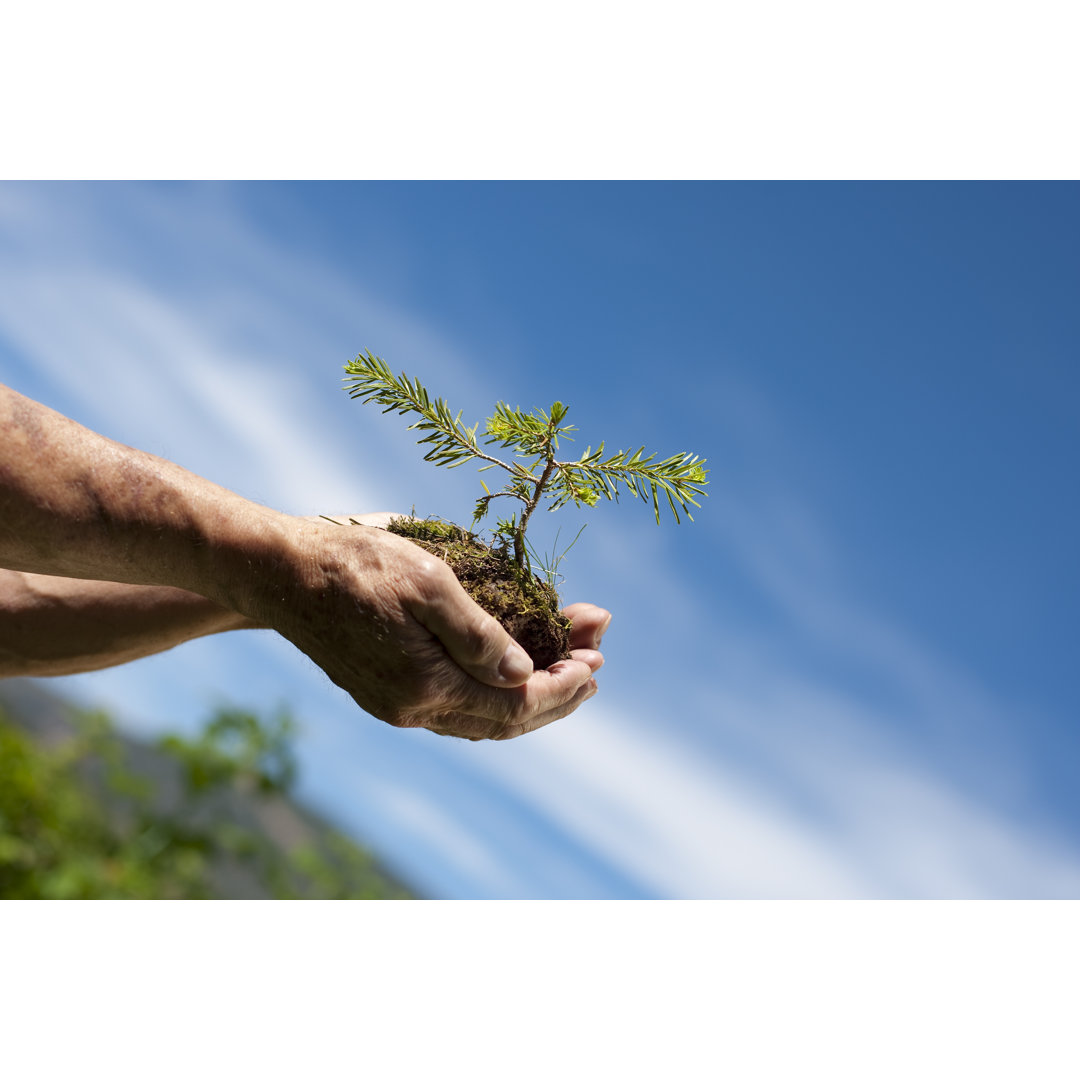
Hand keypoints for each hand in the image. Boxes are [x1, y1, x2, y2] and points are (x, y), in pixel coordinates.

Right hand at [257, 513, 608, 740]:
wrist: (280, 574)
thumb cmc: (355, 564)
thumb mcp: (427, 582)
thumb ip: (478, 634)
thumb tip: (522, 673)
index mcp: (425, 685)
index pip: (515, 705)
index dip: (562, 688)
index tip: (597, 661)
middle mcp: (411, 708)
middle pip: (502, 722)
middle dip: (556, 696)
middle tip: (596, 667)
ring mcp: (394, 705)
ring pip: (479, 719)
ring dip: (527, 697)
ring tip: (567, 671)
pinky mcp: (384, 692)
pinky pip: (455, 707)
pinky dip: (493, 694)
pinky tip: (510, 672)